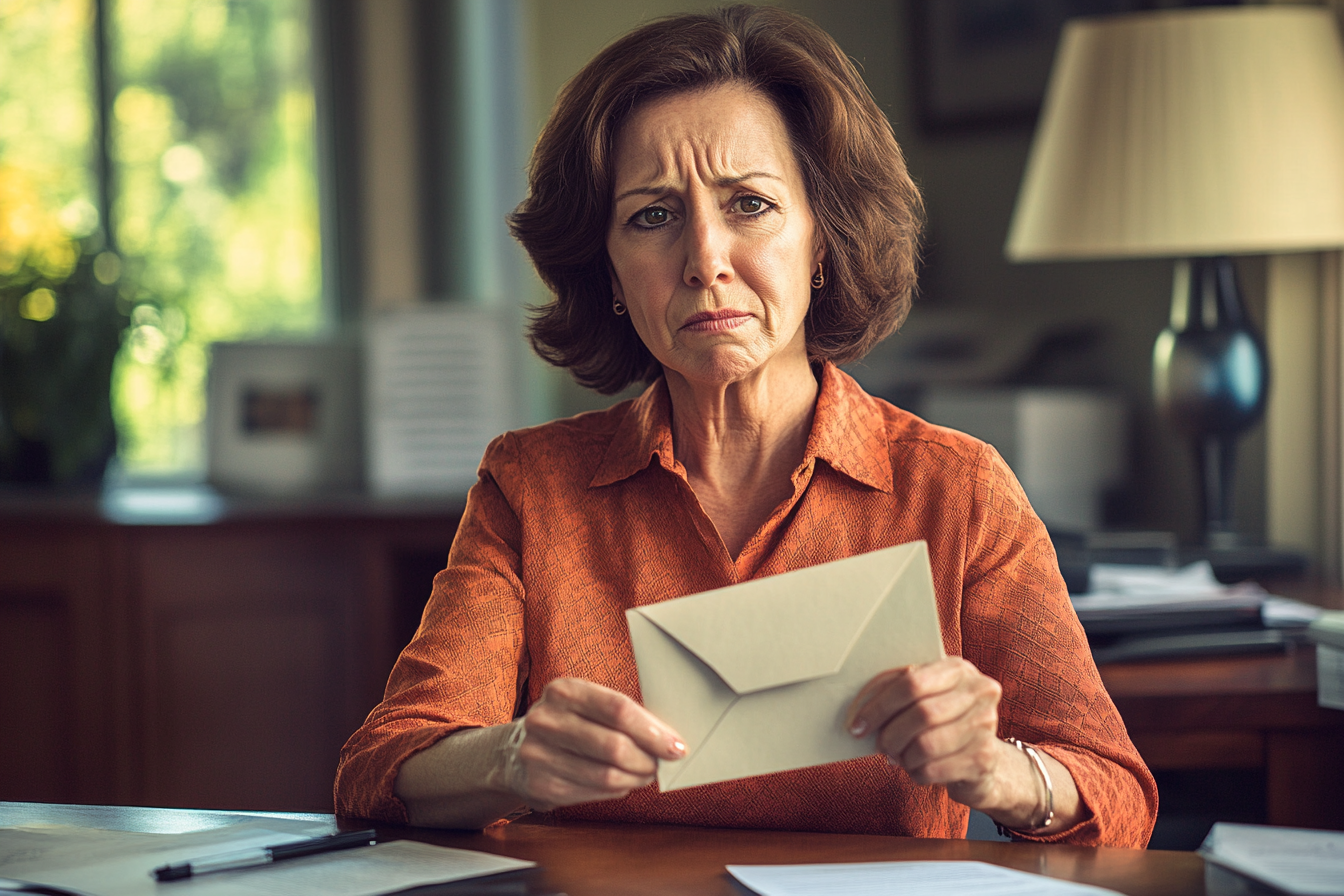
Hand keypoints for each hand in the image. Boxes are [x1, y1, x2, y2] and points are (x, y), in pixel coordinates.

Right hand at [496, 677, 685, 811]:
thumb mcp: (585, 705)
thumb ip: (620, 715)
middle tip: (660, 763)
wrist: (513, 751)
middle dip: (647, 758)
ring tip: (645, 774)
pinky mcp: (540, 785)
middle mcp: (546, 720)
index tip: (676, 745)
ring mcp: (539, 754)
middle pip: (614, 745)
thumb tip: (667, 738)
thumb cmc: (567, 725)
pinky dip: (616, 790)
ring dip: (635, 778)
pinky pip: (593, 792)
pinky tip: (621, 783)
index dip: (652, 730)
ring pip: (606, 774)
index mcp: (563, 690)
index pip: (618, 709)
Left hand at [844, 658, 1007, 809]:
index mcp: (958, 669)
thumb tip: (859, 713)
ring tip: (899, 757)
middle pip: (921, 714)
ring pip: (926, 745)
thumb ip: (898, 694)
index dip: (879, 706)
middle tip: (880, 745)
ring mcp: (986, 725)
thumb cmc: (943, 721)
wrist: (982, 757)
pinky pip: (934, 769)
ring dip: (903, 756)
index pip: (912, 683)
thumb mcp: (925, 698)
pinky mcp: (984, 759)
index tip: (858, 725)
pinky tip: (917, 768)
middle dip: (891, 734)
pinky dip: (916, 773)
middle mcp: (979, 692)